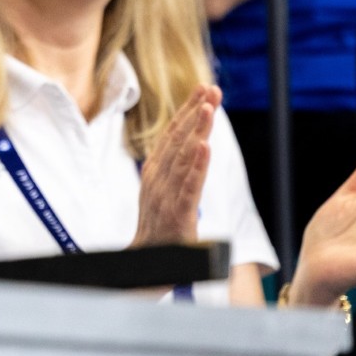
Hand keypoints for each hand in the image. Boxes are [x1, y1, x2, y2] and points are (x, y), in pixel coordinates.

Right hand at [131, 85, 217, 246]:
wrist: (144, 267)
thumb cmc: (157, 232)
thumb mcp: (160, 196)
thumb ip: (170, 173)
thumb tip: (178, 149)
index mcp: (156, 173)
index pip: (172, 135)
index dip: (188, 111)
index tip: (203, 90)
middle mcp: (158, 179)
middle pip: (178, 140)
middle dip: (196, 111)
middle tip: (211, 88)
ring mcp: (166, 196)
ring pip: (184, 158)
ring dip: (197, 130)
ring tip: (209, 107)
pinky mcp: (177, 215)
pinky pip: (189, 187)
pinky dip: (197, 165)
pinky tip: (205, 147)